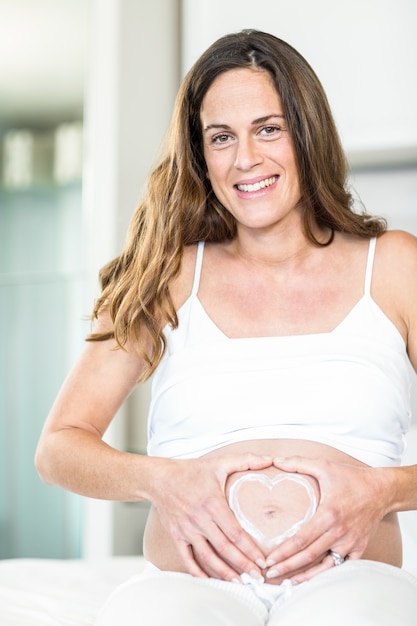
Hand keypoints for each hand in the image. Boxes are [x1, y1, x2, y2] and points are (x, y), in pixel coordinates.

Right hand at [150, 453, 272, 580]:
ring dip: (224, 573)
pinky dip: (198, 571)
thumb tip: (270, 459)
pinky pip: (187, 558)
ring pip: (207, 557)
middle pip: (224, 548)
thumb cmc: (191, 471)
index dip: (249, 549)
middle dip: (242, 565)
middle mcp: (200, 519)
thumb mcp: (219, 462)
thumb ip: (246, 460)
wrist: (160, 478)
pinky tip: (209, 579)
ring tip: (239, 583)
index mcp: (213, 503)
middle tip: (257, 577)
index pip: (235, 532)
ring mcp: (187, 530)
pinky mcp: (177, 536)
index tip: (262, 560)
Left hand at [264, 456, 392, 582]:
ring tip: (288, 582)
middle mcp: (339, 532)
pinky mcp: (359, 548)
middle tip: (270, 573)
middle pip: (309, 556)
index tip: (269, 559)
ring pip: (325, 566)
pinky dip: (327, 574)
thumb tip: (277, 460)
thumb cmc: (352, 478)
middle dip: (287, 567)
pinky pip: (341, 566)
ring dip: (306, 576)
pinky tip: (313, 578)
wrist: (381, 490)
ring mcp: (350, 543)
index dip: (284, 552)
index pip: (301, 540)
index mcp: (328, 514)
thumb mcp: (325, 466)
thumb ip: (299, 463)